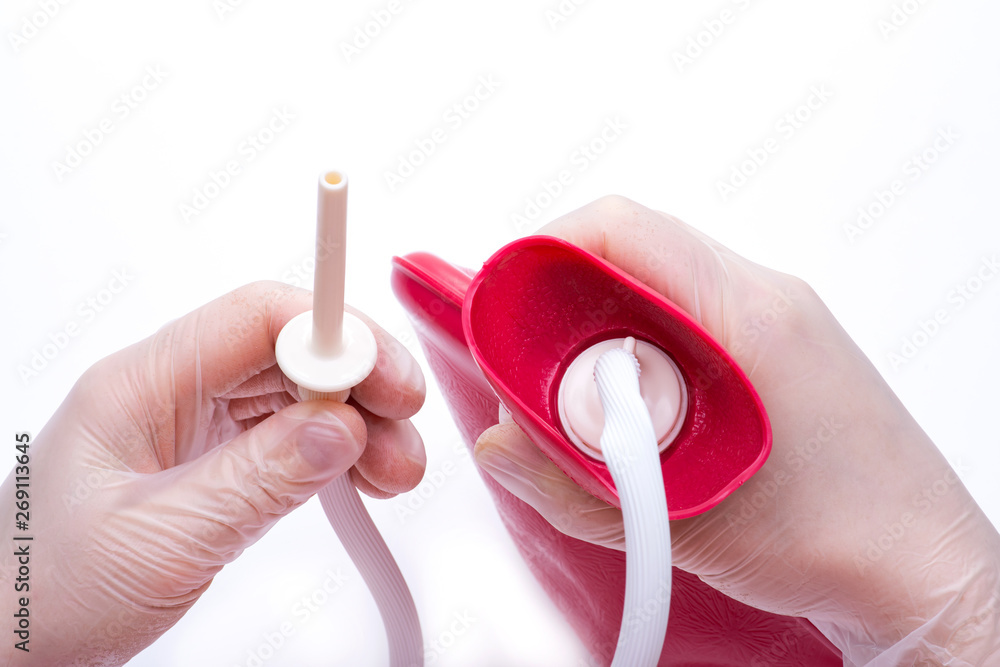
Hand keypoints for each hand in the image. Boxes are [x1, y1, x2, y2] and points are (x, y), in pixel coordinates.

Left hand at [0, 281, 425, 665]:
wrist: (9, 643)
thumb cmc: (43, 593)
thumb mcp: (161, 540)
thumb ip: (257, 480)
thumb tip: (340, 427)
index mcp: (143, 383)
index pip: (256, 317)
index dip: (333, 333)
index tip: (387, 376)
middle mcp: (174, 391)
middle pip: (291, 349)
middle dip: (361, 381)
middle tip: (406, 425)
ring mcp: (196, 424)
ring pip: (300, 392)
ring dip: (360, 422)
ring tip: (395, 470)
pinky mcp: (215, 459)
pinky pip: (290, 434)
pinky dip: (338, 451)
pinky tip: (364, 476)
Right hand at [474, 196, 999, 663]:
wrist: (924, 572)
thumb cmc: (843, 542)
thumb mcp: (685, 521)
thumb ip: (574, 482)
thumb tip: (503, 442)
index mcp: (749, 314)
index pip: (619, 232)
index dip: (540, 256)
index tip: (499, 307)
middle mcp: (767, 299)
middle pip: (632, 253)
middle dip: (563, 305)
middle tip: (535, 377)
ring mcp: (777, 319)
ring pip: (656, 288)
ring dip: (603, 334)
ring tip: (590, 410)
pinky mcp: (776, 349)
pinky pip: (686, 320)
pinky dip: (641, 354)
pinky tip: (639, 416)